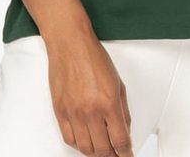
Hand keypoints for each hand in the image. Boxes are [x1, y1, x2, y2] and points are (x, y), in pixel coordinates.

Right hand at [44, 29, 133, 156]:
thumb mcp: (118, 82)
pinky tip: (86, 143)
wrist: (70, 44)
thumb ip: (123, 109)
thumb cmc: (95, 58)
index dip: (126, 154)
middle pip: (103, 150)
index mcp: (109, 102)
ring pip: (85, 148)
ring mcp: (74, 113)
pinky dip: (79, 146)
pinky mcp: (60, 112)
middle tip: (117, 156)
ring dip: (96, 153)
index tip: (129, 156)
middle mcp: (91, 111)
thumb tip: (126, 131)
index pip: (120, 140)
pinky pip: (69, 139)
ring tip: (103, 151)